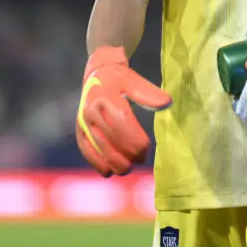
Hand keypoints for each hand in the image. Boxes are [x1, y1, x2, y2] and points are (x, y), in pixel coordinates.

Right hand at [76, 46, 171, 176]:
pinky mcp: (79, 132)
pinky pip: (87, 153)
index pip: (122, 124)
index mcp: (105, 98)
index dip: (135, 141)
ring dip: (116, 163)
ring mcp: (83, 123)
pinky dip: (99, 165)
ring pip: (100, 150)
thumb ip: (148, 93)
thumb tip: (167, 103)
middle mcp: (91, 111)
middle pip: (112, 140)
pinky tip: (110, 171)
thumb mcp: (133, 80)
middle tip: (141, 159)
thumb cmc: (119, 79)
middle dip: (129, 154)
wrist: (97, 75)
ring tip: (128, 167)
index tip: (147, 149)